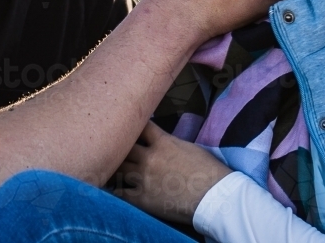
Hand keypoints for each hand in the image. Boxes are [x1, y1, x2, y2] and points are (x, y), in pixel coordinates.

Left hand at [113, 121, 232, 224]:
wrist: (215, 197)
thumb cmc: (209, 171)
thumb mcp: (190, 148)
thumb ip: (170, 143)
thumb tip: (162, 143)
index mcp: (163, 142)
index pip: (141, 126)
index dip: (133, 125)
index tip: (128, 125)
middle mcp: (149, 158)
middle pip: (124, 147)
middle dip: (119, 146)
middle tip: (113, 146)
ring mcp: (143, 178)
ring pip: (119, 168)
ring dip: (115, 167)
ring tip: (109, 166)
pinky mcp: (142, 199)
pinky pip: (120, 192)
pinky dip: (115, 189)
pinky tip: (112, 188)